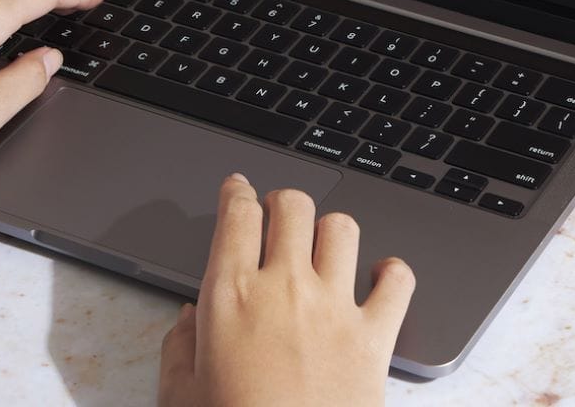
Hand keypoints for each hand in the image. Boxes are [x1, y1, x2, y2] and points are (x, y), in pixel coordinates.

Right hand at [158, 175, 414, 406]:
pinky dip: (392, 273)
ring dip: (330, 230)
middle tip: (279, 217)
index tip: (238, 189)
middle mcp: (284, 288)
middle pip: (292, 205)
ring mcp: (333, 308)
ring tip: (324, 246)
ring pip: (342, 228)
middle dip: (283, 202)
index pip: (237, 213)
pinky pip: (397, 281)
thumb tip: (185, 320)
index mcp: (230, 296)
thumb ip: (177, 348)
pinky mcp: (374, 338)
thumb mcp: (180, 396)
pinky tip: (380, 277)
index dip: (237, 191)